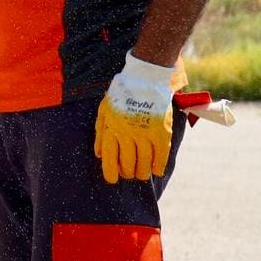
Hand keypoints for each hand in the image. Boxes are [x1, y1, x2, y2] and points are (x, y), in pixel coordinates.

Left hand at [94, 54, 175, 183]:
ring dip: (142, 172)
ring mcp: (145, 134)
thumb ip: (100, 134)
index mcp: (111, 130)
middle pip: (128, 163)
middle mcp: (127, 135)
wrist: (143, 80)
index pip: (109, 159)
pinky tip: (157, 171)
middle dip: (128, 173)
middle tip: (129, 174)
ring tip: (142, 174)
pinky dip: (159, 165)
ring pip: (144, 162)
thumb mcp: (103, 112)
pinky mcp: (161, 131)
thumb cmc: (120, 96)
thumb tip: (99, 155)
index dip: (111, 173)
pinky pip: (161, 154)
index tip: (112, 180)